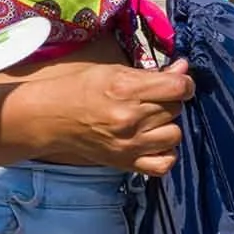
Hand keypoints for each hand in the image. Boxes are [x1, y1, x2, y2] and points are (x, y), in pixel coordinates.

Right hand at [30, 60, 193, 175]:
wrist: (48, 117)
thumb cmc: (78, 88)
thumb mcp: (112, 71)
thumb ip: (150, 74)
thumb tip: (182, 69)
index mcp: (126, 89)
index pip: (178, 87)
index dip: (184, 82)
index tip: (177, 82)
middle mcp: (131, 118)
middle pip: (176, 109)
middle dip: (169, 100)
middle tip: (152, 98)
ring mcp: (129, 144)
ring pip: (174, 134)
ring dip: (168, 125)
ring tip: (152, 119)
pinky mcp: (125, 162)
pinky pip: (163, 164)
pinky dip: (165, 153)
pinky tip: (155, 142)